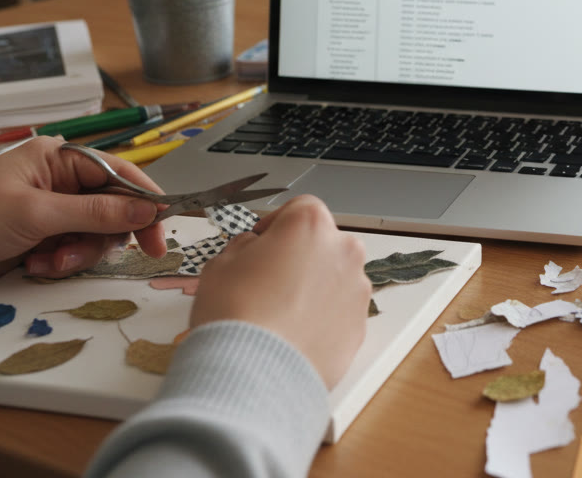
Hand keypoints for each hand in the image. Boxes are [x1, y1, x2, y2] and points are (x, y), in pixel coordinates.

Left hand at [0, 136, 166, 290]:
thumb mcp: (37, 213)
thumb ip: (96, 212)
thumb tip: (147, 210)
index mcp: (59, 159)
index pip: (119, 173)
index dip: (144, 198)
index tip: (160, 226)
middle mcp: (61, 182)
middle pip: (114, 207)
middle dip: (106, 234)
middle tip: (119, 253)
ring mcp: (54, 212)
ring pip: (97, 234)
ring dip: (79, 254)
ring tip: (49, 262)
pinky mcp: (45, 239)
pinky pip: (75, 251)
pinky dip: (61, 263)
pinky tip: (35, 265)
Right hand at [189, 194, 371, 388]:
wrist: (253, 373)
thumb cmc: (234, 313)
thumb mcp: (221, 263)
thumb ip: (246, 247)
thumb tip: (256, 249)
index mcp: (310, 226)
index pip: (300, 208)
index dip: (277, 224)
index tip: (262, 241)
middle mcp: (343, 252)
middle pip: (322, 244)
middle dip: (299, 257)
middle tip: (267, 281)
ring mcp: (357, 291)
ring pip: (334, 279)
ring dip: (313, 288)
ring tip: (279, 314)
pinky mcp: (360, 327)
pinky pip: (339, 313)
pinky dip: (322, 318)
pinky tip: (293, 335)